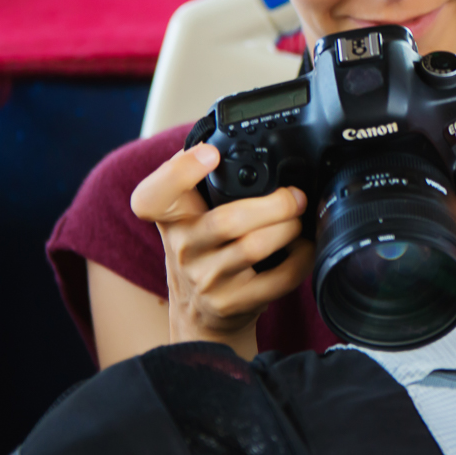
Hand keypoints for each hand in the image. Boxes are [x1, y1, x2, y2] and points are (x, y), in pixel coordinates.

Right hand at [129, 143, 315, 358]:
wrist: (201, 313)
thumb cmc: (205, 249)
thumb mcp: (191, 216)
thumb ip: (204, 181)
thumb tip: (236, 141)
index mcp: (171, 217)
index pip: (152, 197)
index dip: (178, 173)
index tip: (211, 154)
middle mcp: (183, 249)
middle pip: (227, 220)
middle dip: (275, 204)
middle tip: (296, 197)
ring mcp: (205, 280)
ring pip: (254, 247)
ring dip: (288, 228)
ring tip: (299, 219)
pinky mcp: (231, 304)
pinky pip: (278, 279)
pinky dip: (301, 259)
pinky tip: (302, 248)